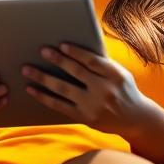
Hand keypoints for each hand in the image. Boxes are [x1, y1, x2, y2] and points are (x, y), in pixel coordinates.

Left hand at [23, 44, 152, 135]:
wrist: (136, 119)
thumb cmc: (124, 90)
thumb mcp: (120, 73)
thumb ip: (101, 64)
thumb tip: (74, 49)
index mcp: (114, 75)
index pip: (92, 61)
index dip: (76, 52)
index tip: (61, 45)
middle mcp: (104, 90)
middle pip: (76, 72)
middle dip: (57, 60)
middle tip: (42, 50)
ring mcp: (93, 105)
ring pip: (64, 89)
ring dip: (43, 78)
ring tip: (27, 69)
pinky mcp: (84, 118)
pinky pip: (59, 106)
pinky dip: (44, 97)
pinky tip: (32, 89)